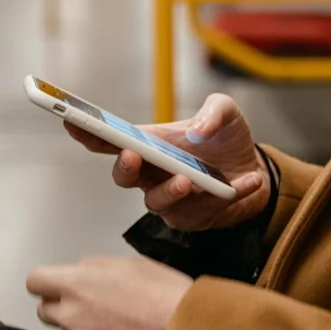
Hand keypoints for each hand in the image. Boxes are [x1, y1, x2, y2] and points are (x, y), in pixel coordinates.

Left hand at [27, 256, 190, 329]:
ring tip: (105, 323)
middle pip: (44, 309)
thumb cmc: (163, 294)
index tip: (54, 283)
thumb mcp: (129, 263)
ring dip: (75, 328)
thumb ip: (96, 267)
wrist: (182, 329)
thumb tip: (85, 271)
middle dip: (61, 304)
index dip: (46, 281)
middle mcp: (71, 312)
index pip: (36, 280)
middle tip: (85, 302)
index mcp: (78, 281)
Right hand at [65, 93, 270, 230]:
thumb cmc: (228, 141)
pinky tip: (249, 180)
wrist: (259, 170)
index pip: (111, 139)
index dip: (87, 132)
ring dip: (169, 190)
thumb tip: (199, 132)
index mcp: (151, 143)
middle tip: (133, 155)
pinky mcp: (194, 218)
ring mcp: (171, 199)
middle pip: (123, 176)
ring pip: (156, 202)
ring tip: (188, 180)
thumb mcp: (226, 112)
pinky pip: (203, 211)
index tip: (71, 119)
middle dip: (124, 167)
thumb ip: (215, 111)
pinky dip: (228, 194)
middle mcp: (153, 173)